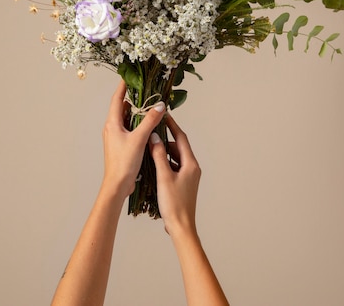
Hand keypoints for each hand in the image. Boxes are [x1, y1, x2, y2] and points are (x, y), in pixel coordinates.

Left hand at [101, 80, 165, 198]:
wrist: (117, 185)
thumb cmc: (124, 163)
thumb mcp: (139, 138)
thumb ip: (150, 120)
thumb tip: (160, 105)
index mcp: (112, 123)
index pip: (117, 99)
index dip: (123, 87)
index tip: (128, 76)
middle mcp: (112, 128)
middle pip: (122, 107)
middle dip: (133, 98)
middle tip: (145, 89)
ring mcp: (116, 137)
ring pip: (126, 119)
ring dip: (137, 112)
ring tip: (149, 104)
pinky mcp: (121, 145)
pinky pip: (129, 128)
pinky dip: (138, 123)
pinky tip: (148, 124)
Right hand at [149, 113, 200, 237]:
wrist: (181, 227)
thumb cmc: (174, 203)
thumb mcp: (164, 177)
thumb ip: (159, 156)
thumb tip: (155, 137)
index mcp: (191, 164)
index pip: (181, 138)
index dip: (172, 126)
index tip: (164, 115)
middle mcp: (192, 168)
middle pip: (179, 147)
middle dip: (166, 138)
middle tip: (153, 130)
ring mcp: (188, 176)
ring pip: (175, 157)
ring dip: (164, 151)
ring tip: (150, 145)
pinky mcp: (183, 184)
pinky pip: (174, 167)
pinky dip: (165, 162)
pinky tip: (154, 164)